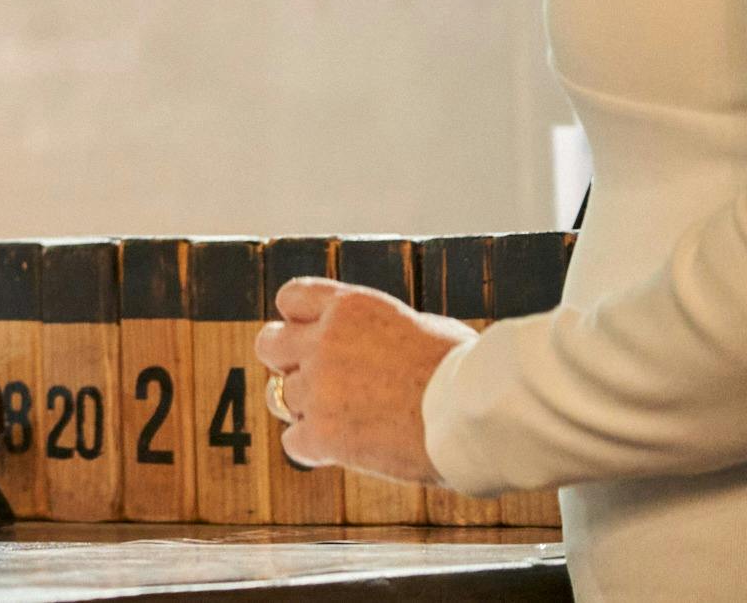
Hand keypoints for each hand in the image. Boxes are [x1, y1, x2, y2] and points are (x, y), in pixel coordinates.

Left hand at [255, 277, 476, 482]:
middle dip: (286, 361)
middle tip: (316, 380)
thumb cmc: (470, 372)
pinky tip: (344, 450)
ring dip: (305, 408)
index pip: (292, 298)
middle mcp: (324, 341)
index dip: (298, 319)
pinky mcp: (322, 434)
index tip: (313, 336)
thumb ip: (384, 331)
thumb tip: (383, 339)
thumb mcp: (425, 327)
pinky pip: (293, 442)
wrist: (478, 414)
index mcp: (351, 307)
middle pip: (268, 344)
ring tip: (343, 420)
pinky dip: (314, 449)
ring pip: (279, 396)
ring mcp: (318, 388)